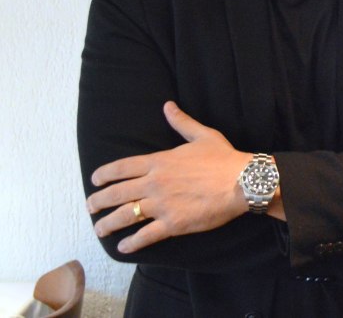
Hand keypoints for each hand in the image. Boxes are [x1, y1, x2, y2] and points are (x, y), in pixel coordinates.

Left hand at [86, 102, 250, 253]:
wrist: (242, 181)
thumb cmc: (224, 158)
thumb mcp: (202, 135)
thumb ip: (181, 122)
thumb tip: (168, 105)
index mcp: (159, 162)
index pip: (122, 168)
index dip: (104, 175)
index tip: (95, 181)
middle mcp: (155, 183)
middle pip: (116, 193)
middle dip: (98, 201)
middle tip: (90, 207)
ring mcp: (161, 204)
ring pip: (125, 215)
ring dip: (107, 224)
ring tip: (99, 229)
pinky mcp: (172, 223)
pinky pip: (145, 235)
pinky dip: (131, 243)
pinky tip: (123, 247)